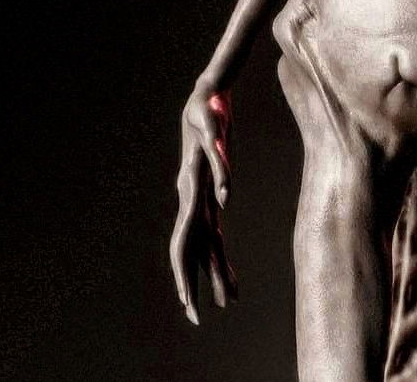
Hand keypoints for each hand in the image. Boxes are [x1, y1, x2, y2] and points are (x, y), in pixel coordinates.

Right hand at [170, 86, 235, 323]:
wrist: (204, 98)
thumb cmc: (207, 111)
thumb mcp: (212, 131)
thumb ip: (218, 166)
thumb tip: (223, 200)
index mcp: (189, 192)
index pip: (183, 241)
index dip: (184, 270)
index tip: (186, 297)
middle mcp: (192, 201)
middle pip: (192, 252)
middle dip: (193, 284)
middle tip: (198, 317)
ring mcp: (200, 201)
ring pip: (206, 248)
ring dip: (215, 275)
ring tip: (227, 302)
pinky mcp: (210, 199)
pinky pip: (215, 236)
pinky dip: (223, 257)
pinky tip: (233, 278)